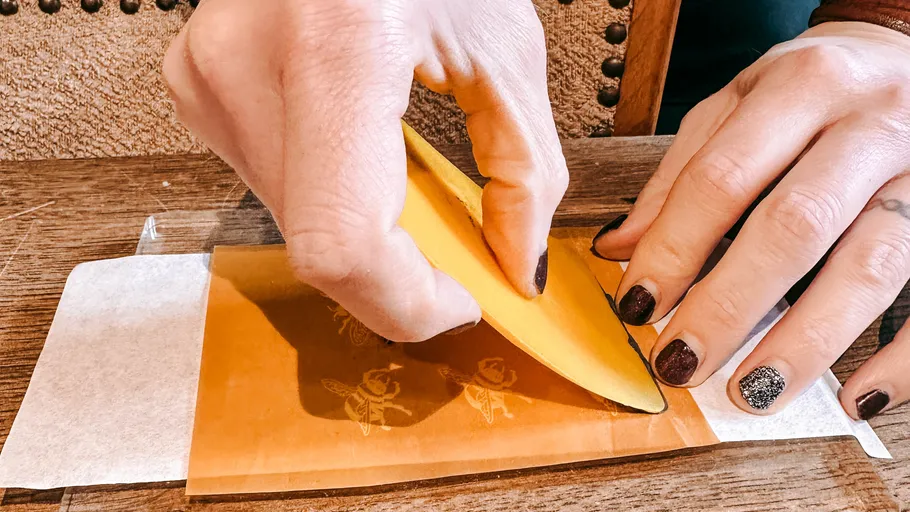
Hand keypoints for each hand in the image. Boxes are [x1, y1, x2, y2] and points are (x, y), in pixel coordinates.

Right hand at [162, 0, 566, 341]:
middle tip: (452, 261)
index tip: (458, 303)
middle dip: (396, 274)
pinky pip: (275, 186)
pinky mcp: (200, 87)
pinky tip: (367, 163)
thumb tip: (515, 265)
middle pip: (317, 248)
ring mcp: (209, 79)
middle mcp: (247, 65)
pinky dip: (333, 198)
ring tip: (412, 195)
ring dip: (364, 236)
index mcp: (336, 45)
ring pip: (294, 227)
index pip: (344, 245)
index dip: (407, 302)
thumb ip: (525, 171)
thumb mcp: (503, 47)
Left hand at [593, 21, 909, 418]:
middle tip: (682, 361)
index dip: (673, 247)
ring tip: (752, 392)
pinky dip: (901, 358)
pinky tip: (854, 398)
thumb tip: (618, 249)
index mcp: (801, 87)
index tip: (636, 305)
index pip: (721, 177)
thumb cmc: (818, 88)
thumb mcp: (741, 102)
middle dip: (729, 304)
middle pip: (794, 225)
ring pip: (870, 264)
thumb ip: (682, 173)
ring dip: (807, 339)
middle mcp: (871, 123)